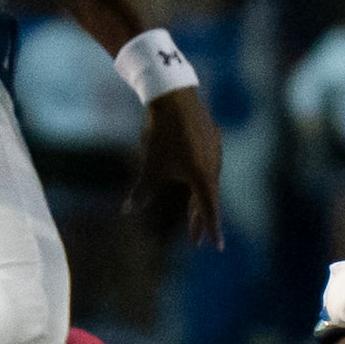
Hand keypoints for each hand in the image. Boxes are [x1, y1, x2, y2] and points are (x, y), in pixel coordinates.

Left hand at [128, 85, 223, 246]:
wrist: (174, 96)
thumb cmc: (162, 134)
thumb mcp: (151, 166)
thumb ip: (142, 191)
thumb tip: (127, 211)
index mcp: (203, 177)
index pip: (209, 210)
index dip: (211, 229)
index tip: (217, 247)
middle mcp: (214, 165)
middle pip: (209, 197)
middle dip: (200, 219)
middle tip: (196, 239)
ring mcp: (215, 150)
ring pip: (209, 180)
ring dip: (201, 198)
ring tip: (194, 211)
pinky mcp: (211, 137)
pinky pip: (209, 163)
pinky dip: (203, 177)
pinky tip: (199, 175)